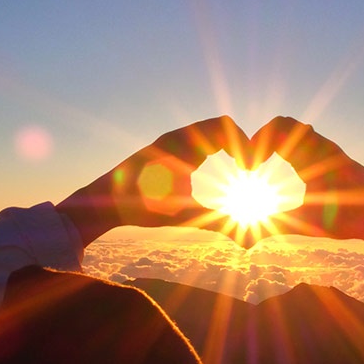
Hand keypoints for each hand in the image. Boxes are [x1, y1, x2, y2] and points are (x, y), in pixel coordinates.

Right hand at [57, 116, 250, 246]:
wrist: (110, 206)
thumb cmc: (145, 210)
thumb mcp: (189, 217)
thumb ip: (215, 222)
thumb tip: (246, 240)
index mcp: (192, 154)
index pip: (225, 137)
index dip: (245, 148)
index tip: (252, 169)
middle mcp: (184, 142)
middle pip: (223, 125)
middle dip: (245, 140)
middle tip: (253, 165)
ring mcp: (172, 140)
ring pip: (212, 124)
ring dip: (233, 140)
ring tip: (245, 163)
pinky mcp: (161, 144)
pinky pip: (192, 133)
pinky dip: (212, 143)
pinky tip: (219, 162)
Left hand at [251, 117, 363, 270]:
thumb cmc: (345, 220)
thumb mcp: (302, 223)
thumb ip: (277, 224)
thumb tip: (248, 239)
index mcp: (305, 163)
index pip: (276, 141)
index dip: (256, 148)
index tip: (245, 167)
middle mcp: (314, 151)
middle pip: (280, 124)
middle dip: (257, 137)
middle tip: (246, 161)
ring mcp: (325, 149)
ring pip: (291, 122)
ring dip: (267, 135)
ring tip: (255, 159)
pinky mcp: (334, 153)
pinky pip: (308, 134)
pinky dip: (285, 140)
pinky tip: (276, 159)